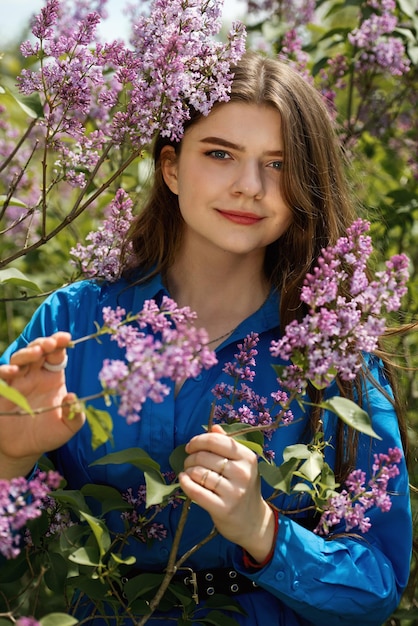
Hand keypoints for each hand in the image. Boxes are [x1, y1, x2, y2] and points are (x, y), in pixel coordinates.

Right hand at [0, 332, 84, 477]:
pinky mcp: (2, 392)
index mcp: (52, 377)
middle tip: (51, 344)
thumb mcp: (67, 427)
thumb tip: (73, 398)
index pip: (57, 354)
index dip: (60, 344)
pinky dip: (5, 370)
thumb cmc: (47, 434)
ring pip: (19, 359)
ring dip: (27, 353)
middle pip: (38, 350)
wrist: (23, 450)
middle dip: (44, 343)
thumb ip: (75, 415)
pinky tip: (14, 371)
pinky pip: (1, 377)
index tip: (66, 338)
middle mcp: (34, 375)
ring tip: (37, 353)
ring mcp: (17, 382)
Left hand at [179, 424, 274, 562]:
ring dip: (188, 471)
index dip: (198, 441)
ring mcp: (234, 492)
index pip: (216, 441)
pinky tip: (184, 480)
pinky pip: (196, 491)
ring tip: (189, 473)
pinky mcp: (223, 508)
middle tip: (189, 462)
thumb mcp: (241, 464)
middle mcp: (243, 473)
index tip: (190, 446)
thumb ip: (227, 444)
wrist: (253, 522)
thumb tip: (213, 427)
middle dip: (190, 457)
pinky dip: (186, 484)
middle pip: (204, 457)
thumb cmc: (243, 488)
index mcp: (247, 457)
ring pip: (199, 473)